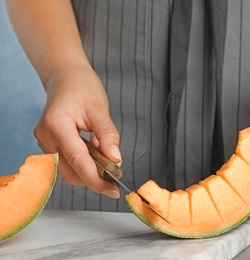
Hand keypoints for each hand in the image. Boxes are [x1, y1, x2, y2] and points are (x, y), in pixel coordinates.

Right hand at [34, 67, 121, 198]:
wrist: (66, 78)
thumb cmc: (83, 88)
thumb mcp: (100, 108)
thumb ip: (108, 135)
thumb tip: (116, 160)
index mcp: (56, 124)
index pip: (78, 160)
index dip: (96, 179)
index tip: (113, 190)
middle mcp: (45, 136)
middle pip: (70, 171)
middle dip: (94, 177)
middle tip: (116, 175)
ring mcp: (44, 142)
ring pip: (68, 170)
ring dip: (89, 171)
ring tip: (105, 157)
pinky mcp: (48, 145)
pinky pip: (66, 162)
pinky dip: (83, 163)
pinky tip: (94, 153)